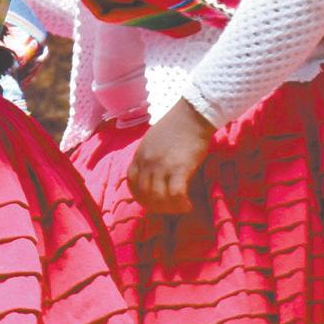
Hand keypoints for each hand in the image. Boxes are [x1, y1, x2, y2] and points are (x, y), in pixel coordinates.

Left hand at [127, 98, 215, 213]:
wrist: (193, 115)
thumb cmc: (177, 125)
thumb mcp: (153, 141)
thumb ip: (150, 157)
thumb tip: (154, 174)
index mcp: (139, 155)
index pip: (131, 182)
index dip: (140, 196)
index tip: (152, 201)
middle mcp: (147, 163)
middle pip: (144, 194)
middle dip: (155, 206)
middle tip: (168, 208)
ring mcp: (162, 166)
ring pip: (158, 198)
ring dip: (169, 208)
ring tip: (179, 208)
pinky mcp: (179, 169)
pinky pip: (176, 194)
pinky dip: (181, 204)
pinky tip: (188, 205)